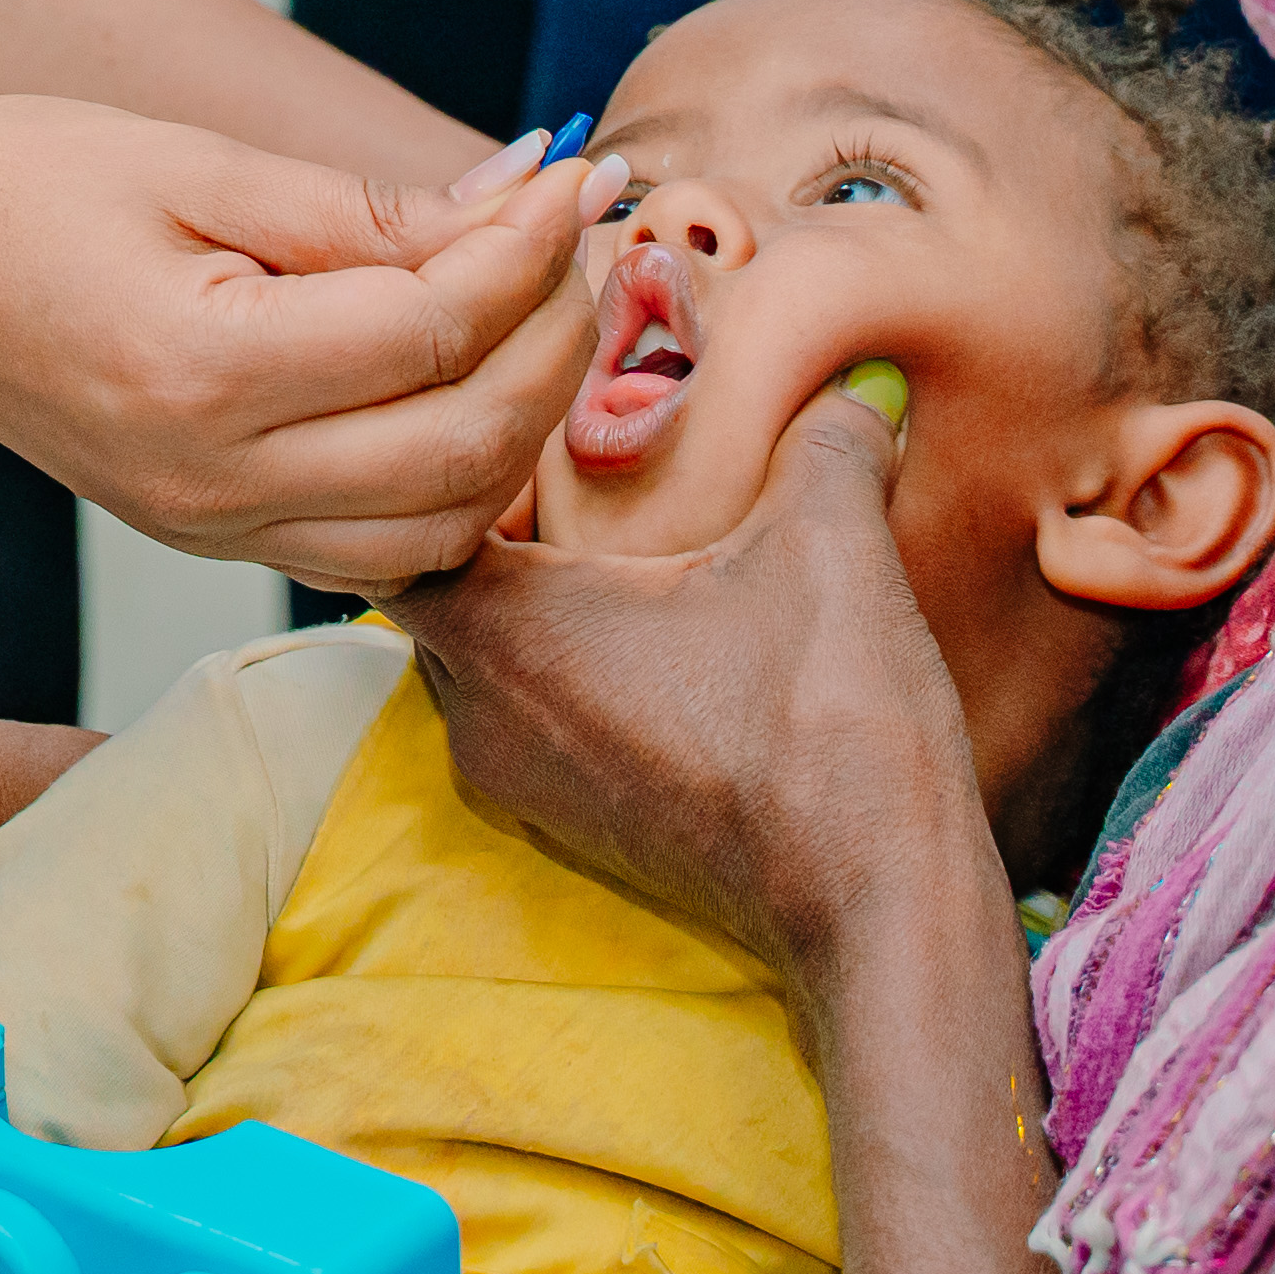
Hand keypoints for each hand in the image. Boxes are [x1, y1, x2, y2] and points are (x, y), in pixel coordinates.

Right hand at [0, 97, 600, 583]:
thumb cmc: (15, 183)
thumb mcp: (188, 159)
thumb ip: (359, 207)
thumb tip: (519, 201)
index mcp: (201, 371)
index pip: (434, 331)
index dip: (528, 249)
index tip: (578, 172)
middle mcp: (213, 482)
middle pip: (466, 445)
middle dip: (556, 337)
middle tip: (580, 234)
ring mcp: (211, 530)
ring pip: (444, 525)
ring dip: (524, 422)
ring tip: (537, 304)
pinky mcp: (211, 541)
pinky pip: (382, 551)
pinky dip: (457, 485)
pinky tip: (468, 387)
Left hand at [390, 369, 1005, 984]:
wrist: (878, 906)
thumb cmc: (830, 728)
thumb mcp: (830, 541)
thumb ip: (826, 433)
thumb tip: (857, 367)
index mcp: (506, 631)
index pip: (396, 521)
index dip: (434, 457)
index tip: (491, 413)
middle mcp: (483, 715)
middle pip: (425, 586)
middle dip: (472, 522)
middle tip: (541, 460)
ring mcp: (523, 783)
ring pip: (473, 658)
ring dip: (516, 602)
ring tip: (593, 538)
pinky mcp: (573, 826)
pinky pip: (522, 718)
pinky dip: (555, 668)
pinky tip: (640, 631)